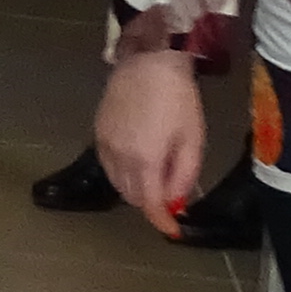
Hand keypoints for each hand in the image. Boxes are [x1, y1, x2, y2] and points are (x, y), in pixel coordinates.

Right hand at [96, 48, 213, 233]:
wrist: (149, 61)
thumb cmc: (178, 98)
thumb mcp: (192, 139)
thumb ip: (184, 175)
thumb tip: (176, 202)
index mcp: (144, 160)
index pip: (150, 204)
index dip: (161, 221)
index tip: (173, 230)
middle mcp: (118, 157)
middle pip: (132, 196)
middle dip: (151, 202)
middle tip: (171, 194)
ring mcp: (104, 144)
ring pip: (117, 183)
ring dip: (137, 188)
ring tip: (156, 176)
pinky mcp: (98, 132)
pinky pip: (108, 165)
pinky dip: (123, 172)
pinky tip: (138, 160)